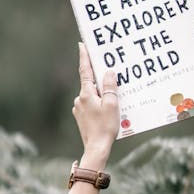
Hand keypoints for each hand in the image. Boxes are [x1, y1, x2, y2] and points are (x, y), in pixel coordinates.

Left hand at [72, 43, 119, 161]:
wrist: (96, 148)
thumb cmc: (105, 127)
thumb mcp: (112, 104)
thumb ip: (110, 86)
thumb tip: (109, 73)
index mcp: (86, 94)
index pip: (85, 71)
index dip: (84, 57)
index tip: (82, 45)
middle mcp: (79, 100)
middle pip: (90, 84)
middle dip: (100, 80)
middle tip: (109, 75)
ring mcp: (79, 109)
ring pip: (91, 95)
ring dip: (101, 94)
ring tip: (114, 100)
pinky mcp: (81, 117)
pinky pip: (91, 105)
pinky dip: (99, 104)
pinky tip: (108, 111)